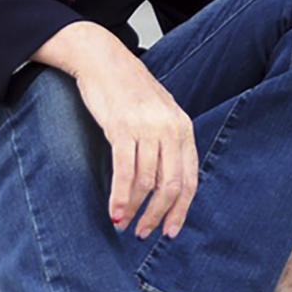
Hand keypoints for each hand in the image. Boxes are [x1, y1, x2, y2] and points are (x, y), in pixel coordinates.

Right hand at [31, 21, 197, 238]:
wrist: (102, 59)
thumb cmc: (127, 88)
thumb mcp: (159, 112)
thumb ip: (167, 141)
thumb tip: (164, 183)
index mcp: (183, 127)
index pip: (189, 179)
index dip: (181, 210)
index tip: (170, 230)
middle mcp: (170, 129)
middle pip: (170, 186)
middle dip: (158, 215)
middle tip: (144, 232)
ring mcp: (147, 128)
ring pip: (146, 182)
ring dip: (135, 210)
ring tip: (124, 223)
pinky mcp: (122, 127)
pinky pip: (125, 172)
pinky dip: (120, 197)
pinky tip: (115, 211)